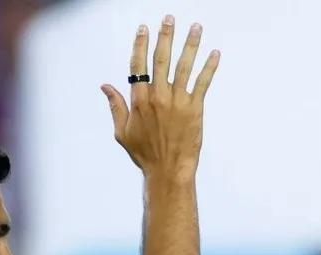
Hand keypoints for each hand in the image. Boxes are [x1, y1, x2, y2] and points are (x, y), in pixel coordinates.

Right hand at [102, 16, 219, 177]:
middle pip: (161, 59)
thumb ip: (115, 106)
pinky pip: (203, 82)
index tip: (143, 29)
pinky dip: (209, 67)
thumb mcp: (122, 132)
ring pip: (184, 66)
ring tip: (196, 27)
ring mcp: (177, 101)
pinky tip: (214, 53)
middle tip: (169, 18)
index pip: (139, 67)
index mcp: (139, 101)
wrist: (167, 170)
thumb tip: (105, 87)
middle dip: (165, 36)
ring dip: (190, 44)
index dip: (141, 45)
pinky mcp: (194, 108)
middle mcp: (158, 97)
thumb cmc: (145, 154)